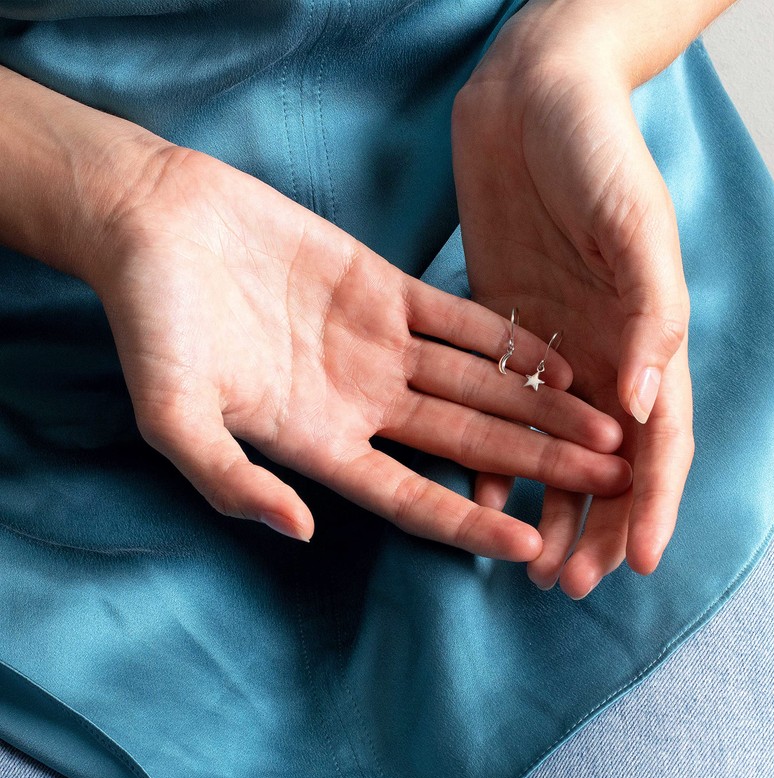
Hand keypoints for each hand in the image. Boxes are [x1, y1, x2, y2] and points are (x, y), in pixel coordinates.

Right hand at [93, 145, 630, 558]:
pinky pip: (458, 318)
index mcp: (317, 441)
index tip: (528, 542)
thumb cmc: (153, 324)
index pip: (409, 496)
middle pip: (464, 442)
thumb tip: (299, 532)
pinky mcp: (381, 285)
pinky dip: (506, 338)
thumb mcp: (172, 416)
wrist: (155, 225)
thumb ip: (231, 480)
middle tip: (606, 484)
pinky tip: (559, 358)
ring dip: (538, 405)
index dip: (467, 521)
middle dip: (535, 465)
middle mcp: (359, 400)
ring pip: (475, 382)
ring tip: (605, 429)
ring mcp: (377, 343)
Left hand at [451, 1, 693, 592]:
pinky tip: (473, 493)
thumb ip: (649, 308)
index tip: (634, 563)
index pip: (657, 439)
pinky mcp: (493, 326)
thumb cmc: (596, 148)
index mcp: (645, 335)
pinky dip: (485, 451)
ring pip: (545, 444)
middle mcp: (598, 351)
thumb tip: (647, 401)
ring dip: (539, 502)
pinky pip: (489, 404)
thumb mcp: (634, 221)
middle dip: (590, 522)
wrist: (532, 97)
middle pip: (600, 458)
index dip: (651, 503)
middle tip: (566, 583)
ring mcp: (545, 343)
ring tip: (527, 561)